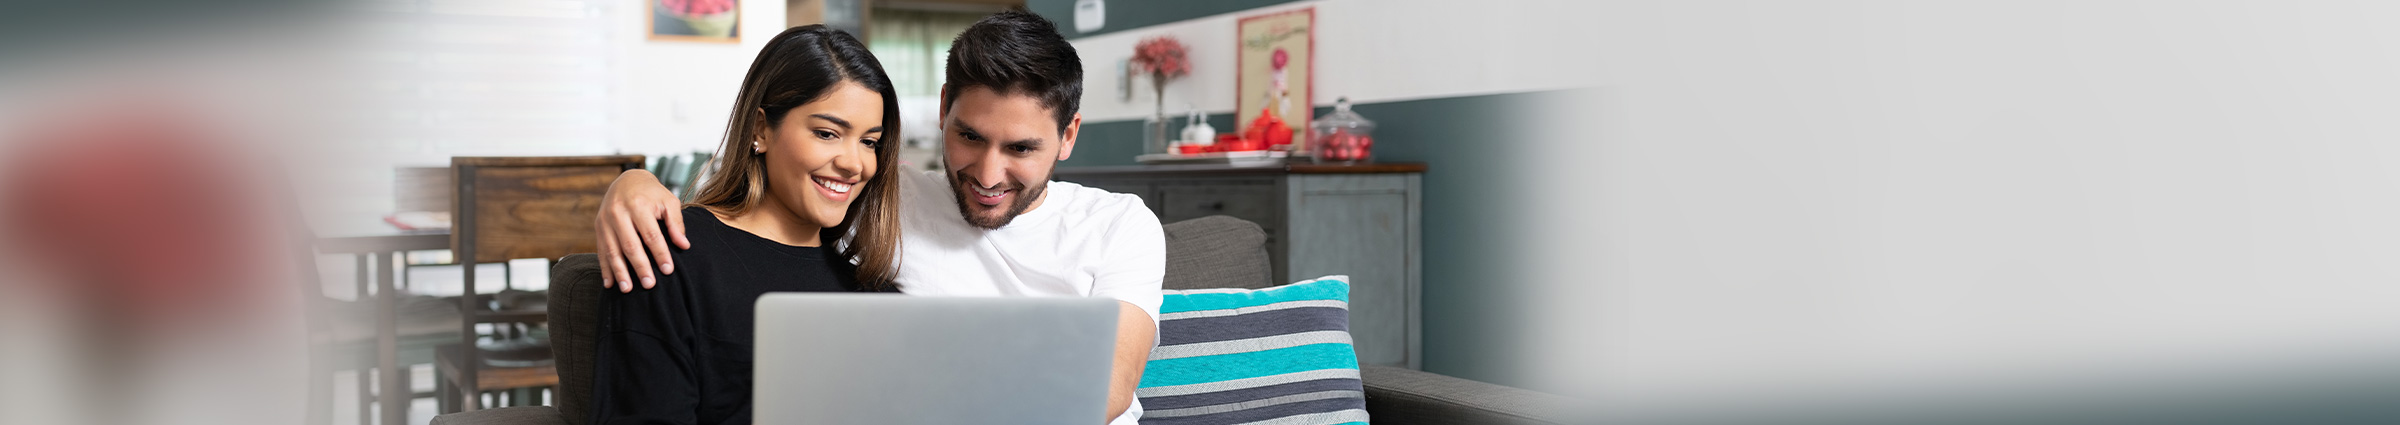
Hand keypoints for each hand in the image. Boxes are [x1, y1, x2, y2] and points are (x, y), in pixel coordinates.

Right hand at [595, 169, 687, 291]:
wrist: (627, 180)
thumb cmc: (652, 193)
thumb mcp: (669, 201)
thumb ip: (676, 223)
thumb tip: (684, 245)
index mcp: (638, 205)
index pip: (651, 235)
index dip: (660, 254)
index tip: (668, 270)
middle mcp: (619, 212)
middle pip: (630, 245)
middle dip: (640, 267)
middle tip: (650, 285)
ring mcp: (605, 220)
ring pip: (612, 250)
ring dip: (620, 272)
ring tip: (628, 289)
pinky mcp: (598, 227)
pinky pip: (600, 250)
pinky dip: (605, 268)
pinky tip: (610, 284)